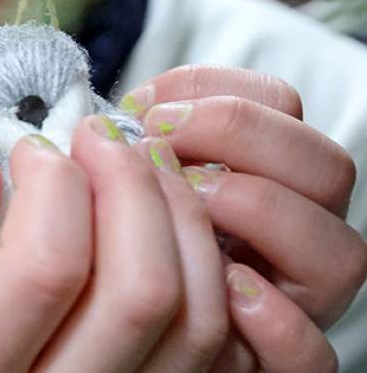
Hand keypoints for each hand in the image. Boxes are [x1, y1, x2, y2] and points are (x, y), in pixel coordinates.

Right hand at [0, 116, 227, 371]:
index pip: (47, 268)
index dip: (53, 185)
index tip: (33, 148)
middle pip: (139, 290)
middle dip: (130, 183)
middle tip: (100, 135)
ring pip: (195, 315)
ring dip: (180, 213)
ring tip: (140, 162)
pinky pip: (220, 340)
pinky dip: (207, 264)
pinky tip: (164, 221)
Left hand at [120, 65, 366, 371]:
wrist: (96, 319)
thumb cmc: (102, 243)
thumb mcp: (113, 179)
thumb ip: (131, 142)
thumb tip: (119, 120)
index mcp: (258, 171)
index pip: (281, 104)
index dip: (214, 92)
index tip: (144, 109)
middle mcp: (292, 230)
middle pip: (326, 165)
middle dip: (241, 134)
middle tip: (161, 145)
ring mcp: (296, 297)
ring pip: (341, 251)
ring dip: (262, 210)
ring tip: (188, 203)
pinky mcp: (276, 362)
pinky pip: (314, 353)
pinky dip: (278, 321)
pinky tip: (226, 291)